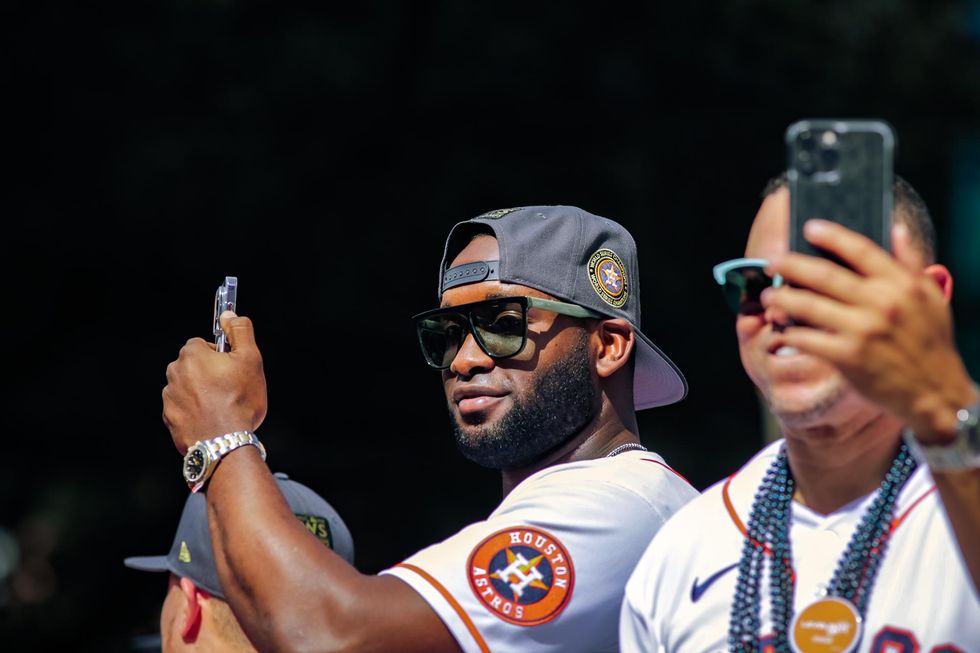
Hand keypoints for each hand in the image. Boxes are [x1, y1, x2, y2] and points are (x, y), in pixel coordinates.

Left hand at [162, 311, 267, 453]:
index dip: (221, 355)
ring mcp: (170, 398)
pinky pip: (184, 408)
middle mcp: (174, 373)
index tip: (233, 368)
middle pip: (195, 366)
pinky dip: (196, 412)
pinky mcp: (170, 419)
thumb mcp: (250, 359)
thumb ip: (240, 331)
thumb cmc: (239, 401)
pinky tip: (213, 420)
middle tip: (231, 389)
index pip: (204, 344)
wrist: (223, 443)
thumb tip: (230, 314)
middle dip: (210, 374)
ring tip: (223, 408)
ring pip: (189, 387)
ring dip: (202, 393)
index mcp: (191, 354)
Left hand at [766, 219, 977, 442]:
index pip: (861, 249)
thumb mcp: (930, 297)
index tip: (809, 228)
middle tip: (772, 262)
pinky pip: (806, 338)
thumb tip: (895, 228)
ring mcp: (862, 330)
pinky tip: (782, 330)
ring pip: (808, 305)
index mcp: (902, 284)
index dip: (831, 235)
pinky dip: (789, 332)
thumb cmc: (930, 343)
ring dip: (781, 298)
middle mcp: (881, 303)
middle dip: (791, 265)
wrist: (936, 393)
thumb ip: (910, 262)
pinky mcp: (847, 356)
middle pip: (824, 274)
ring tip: (768, 296)